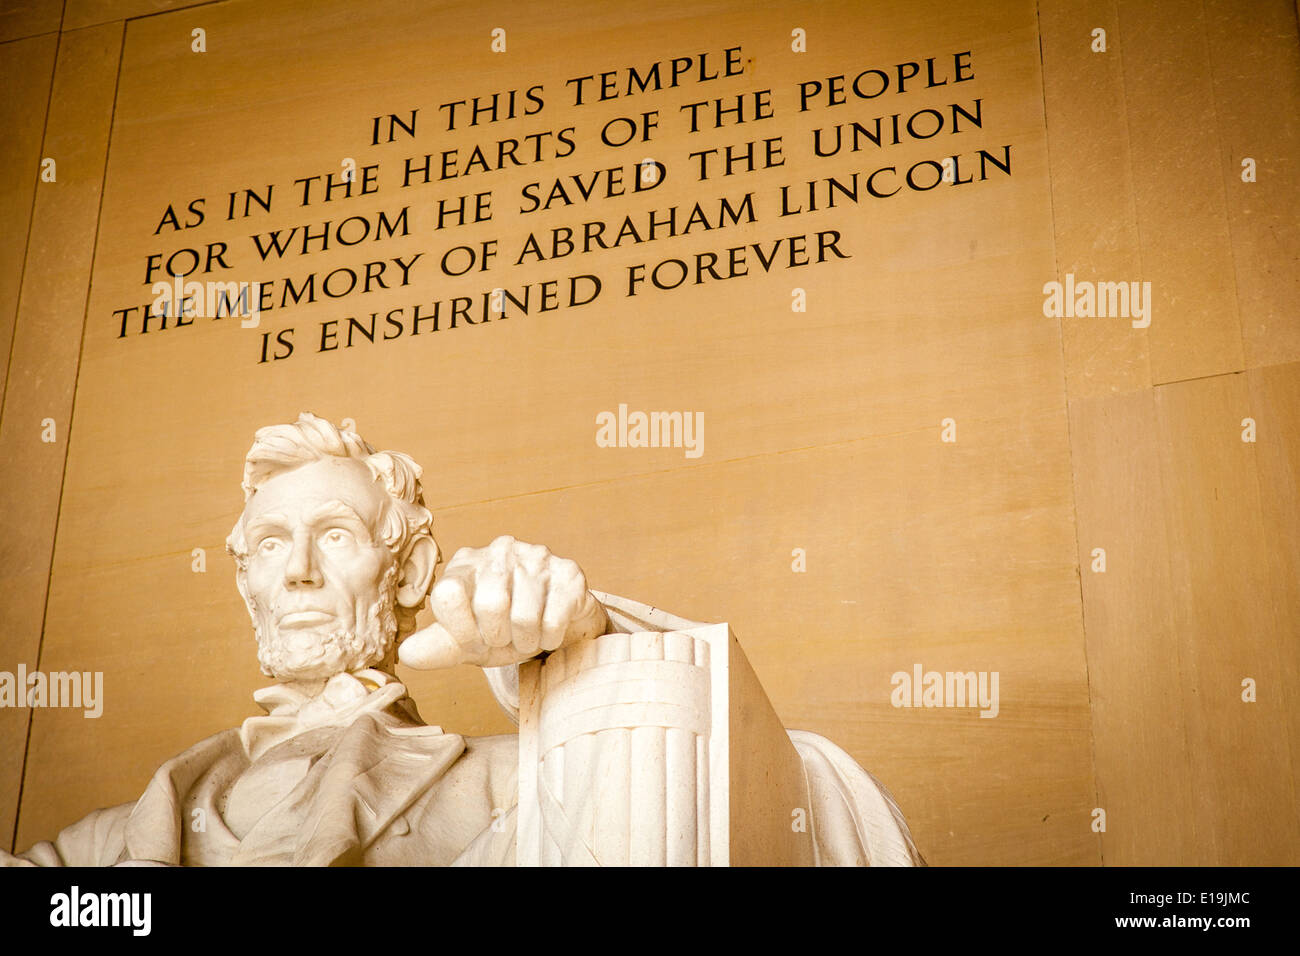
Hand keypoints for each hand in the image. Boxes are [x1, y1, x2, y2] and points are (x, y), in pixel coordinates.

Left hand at [397, 536, 607, 669]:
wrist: (553, 624)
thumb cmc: (504, 629)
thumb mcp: (467, 641)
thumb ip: (437, 647)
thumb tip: (407, 654)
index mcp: (465, 565)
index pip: (447, 595)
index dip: (460, 630)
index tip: (472, 641)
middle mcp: (499, 551)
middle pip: (490, 605)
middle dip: (499, 638)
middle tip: (506, 638)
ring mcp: (536, 557)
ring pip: (525, 617)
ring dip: (526, 641)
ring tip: (527, 635)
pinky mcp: (568, 572)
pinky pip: (554, 620)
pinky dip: (549, 639)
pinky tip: (548, 630)